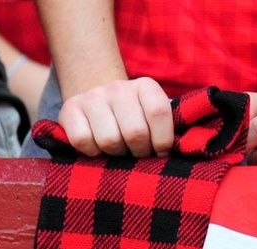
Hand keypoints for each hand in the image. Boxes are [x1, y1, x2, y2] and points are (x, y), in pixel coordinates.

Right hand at [57, 77, 173, 156]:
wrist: (98, 102)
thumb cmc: (136, 120)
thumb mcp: (156, 119)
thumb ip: (172, 130)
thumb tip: (187, 149)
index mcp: (146, 87)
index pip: (159, 113)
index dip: (162, 141)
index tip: (160, 151)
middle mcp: (118, 87)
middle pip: (135, 133)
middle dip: (139, 152)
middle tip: (138, 152)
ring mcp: (92, 97)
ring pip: (109, 140)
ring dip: (116, 154)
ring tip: (119, 149)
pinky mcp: (69, 110)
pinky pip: (83, 141)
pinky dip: (92, 152)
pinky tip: (98, 146)